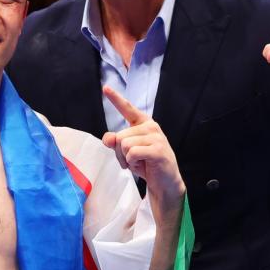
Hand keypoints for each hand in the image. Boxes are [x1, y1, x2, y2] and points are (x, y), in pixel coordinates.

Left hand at [101, 86, 185, 205]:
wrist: (164, 182)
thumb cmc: (145, 164)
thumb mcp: (126, 152)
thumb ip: (115, 142)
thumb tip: (109, 138)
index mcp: (143, 123)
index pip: (128, 108)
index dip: (115, 98)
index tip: (105, 87)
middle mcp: (150, 127)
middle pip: (119, 136)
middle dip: (119, 153)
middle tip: (131, 160)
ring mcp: (156, 137)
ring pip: (124, 144)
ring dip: (126, 159)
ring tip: (138, 162)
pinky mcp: (157, 150)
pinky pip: (132, 153)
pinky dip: (132, 163)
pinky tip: (142, 165)